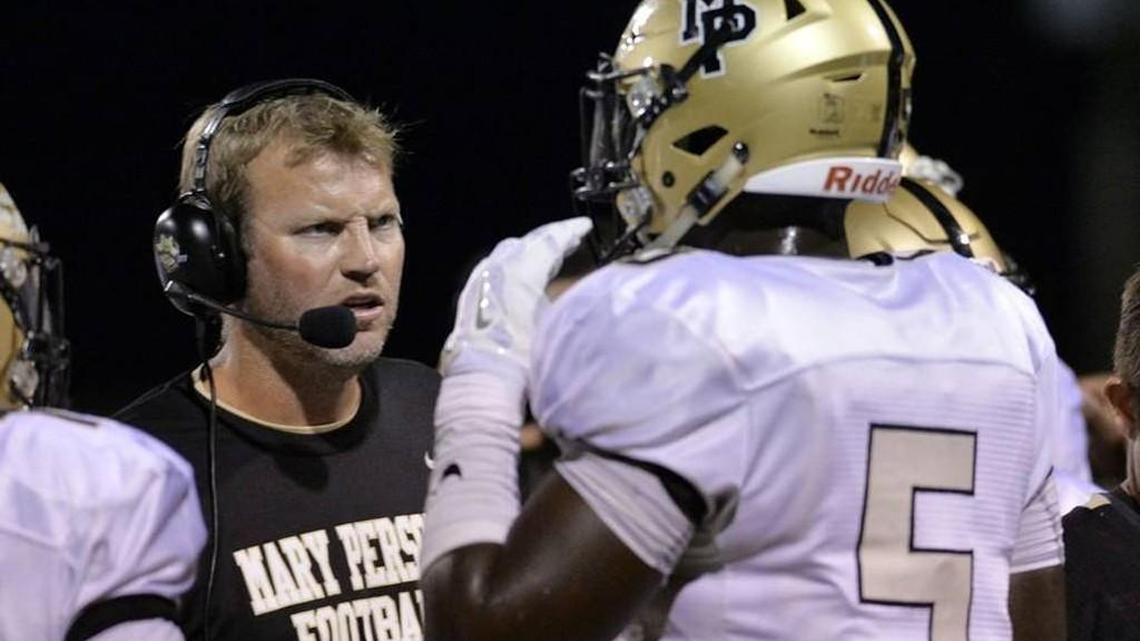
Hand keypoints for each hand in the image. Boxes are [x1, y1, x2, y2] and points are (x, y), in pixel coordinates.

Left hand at [441, 217, 592, 376]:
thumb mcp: (557, 325)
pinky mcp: (470, 299)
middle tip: (570, 239)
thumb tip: (585, 292)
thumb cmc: (522, 359)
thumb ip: (569, 301)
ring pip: (506, 255)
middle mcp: (496, 270)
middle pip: (526, 244)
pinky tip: (520, 278)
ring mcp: (479, 283)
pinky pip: (494, 270)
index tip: (584, 226)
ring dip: (529, 252)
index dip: (569, 231)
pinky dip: (512, 266)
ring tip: (549, 256)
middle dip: (549, 239)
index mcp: (520, 271)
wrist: (483, 384)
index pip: (548, 241)